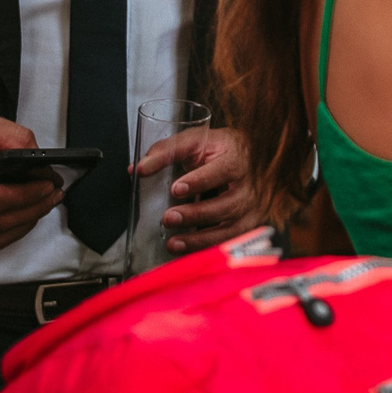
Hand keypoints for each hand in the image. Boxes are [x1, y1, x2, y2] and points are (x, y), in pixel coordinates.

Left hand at [137, 128, 262, 252]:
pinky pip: (229, 242)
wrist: (247, 160)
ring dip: (201, 239)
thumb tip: (139, 169)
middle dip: (197, 214)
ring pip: (231, 229)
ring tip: (173, 242)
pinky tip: (186, 250)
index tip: (176, 189)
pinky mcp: (248, 225)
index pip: (224, 170)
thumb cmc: (219, 151)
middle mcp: (250, 185)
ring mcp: (252, 208)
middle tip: (168, 217)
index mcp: (238, 158)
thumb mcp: (196, 141)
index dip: (201, 181)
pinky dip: (207, 248)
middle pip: (228, 204)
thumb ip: (167, 152)